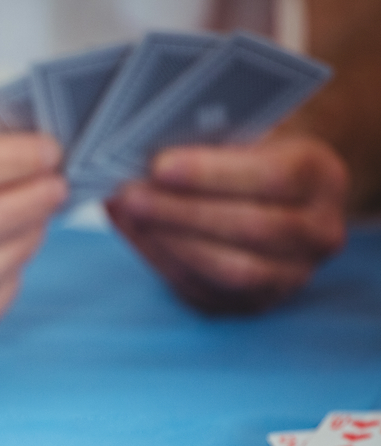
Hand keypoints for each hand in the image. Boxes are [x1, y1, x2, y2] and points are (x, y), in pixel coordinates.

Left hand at [106, 136, 348, 312]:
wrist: (276, 199)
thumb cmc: (250, 157)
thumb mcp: (245, 136)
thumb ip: (207, 142)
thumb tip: (141, 151)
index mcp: (323, 178)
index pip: (276, 177)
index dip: (214, 173)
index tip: (160, 166)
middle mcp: (318, 233)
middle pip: (252, 229)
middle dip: (182, 211)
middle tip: (131, 193)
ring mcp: (289, 276)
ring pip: (230, 269)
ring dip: (169, 240)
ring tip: (127, 211)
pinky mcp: (251, 303)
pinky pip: (203, 289)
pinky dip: (161, 259)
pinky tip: (134, 231)